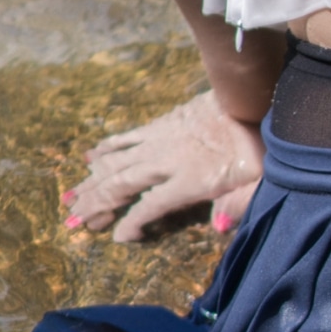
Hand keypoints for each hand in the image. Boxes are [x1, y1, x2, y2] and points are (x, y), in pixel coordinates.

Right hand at [62, 90, 264, 242]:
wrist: (253, 95)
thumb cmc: (260, 144)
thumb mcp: (258, 180)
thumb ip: (237, 205)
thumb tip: (219, 226)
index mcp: (190, 179)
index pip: (151, 206)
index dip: (132, 223)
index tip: (118, 236)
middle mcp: (167, 160)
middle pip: (122, 185)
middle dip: (96, 204)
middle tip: (71, 220)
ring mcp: (161, 139)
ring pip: (117, 162)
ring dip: (92, 180)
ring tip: (70, 196)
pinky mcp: (161, 123)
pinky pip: (126, 137)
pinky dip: (106, 148)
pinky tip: (90, 157)